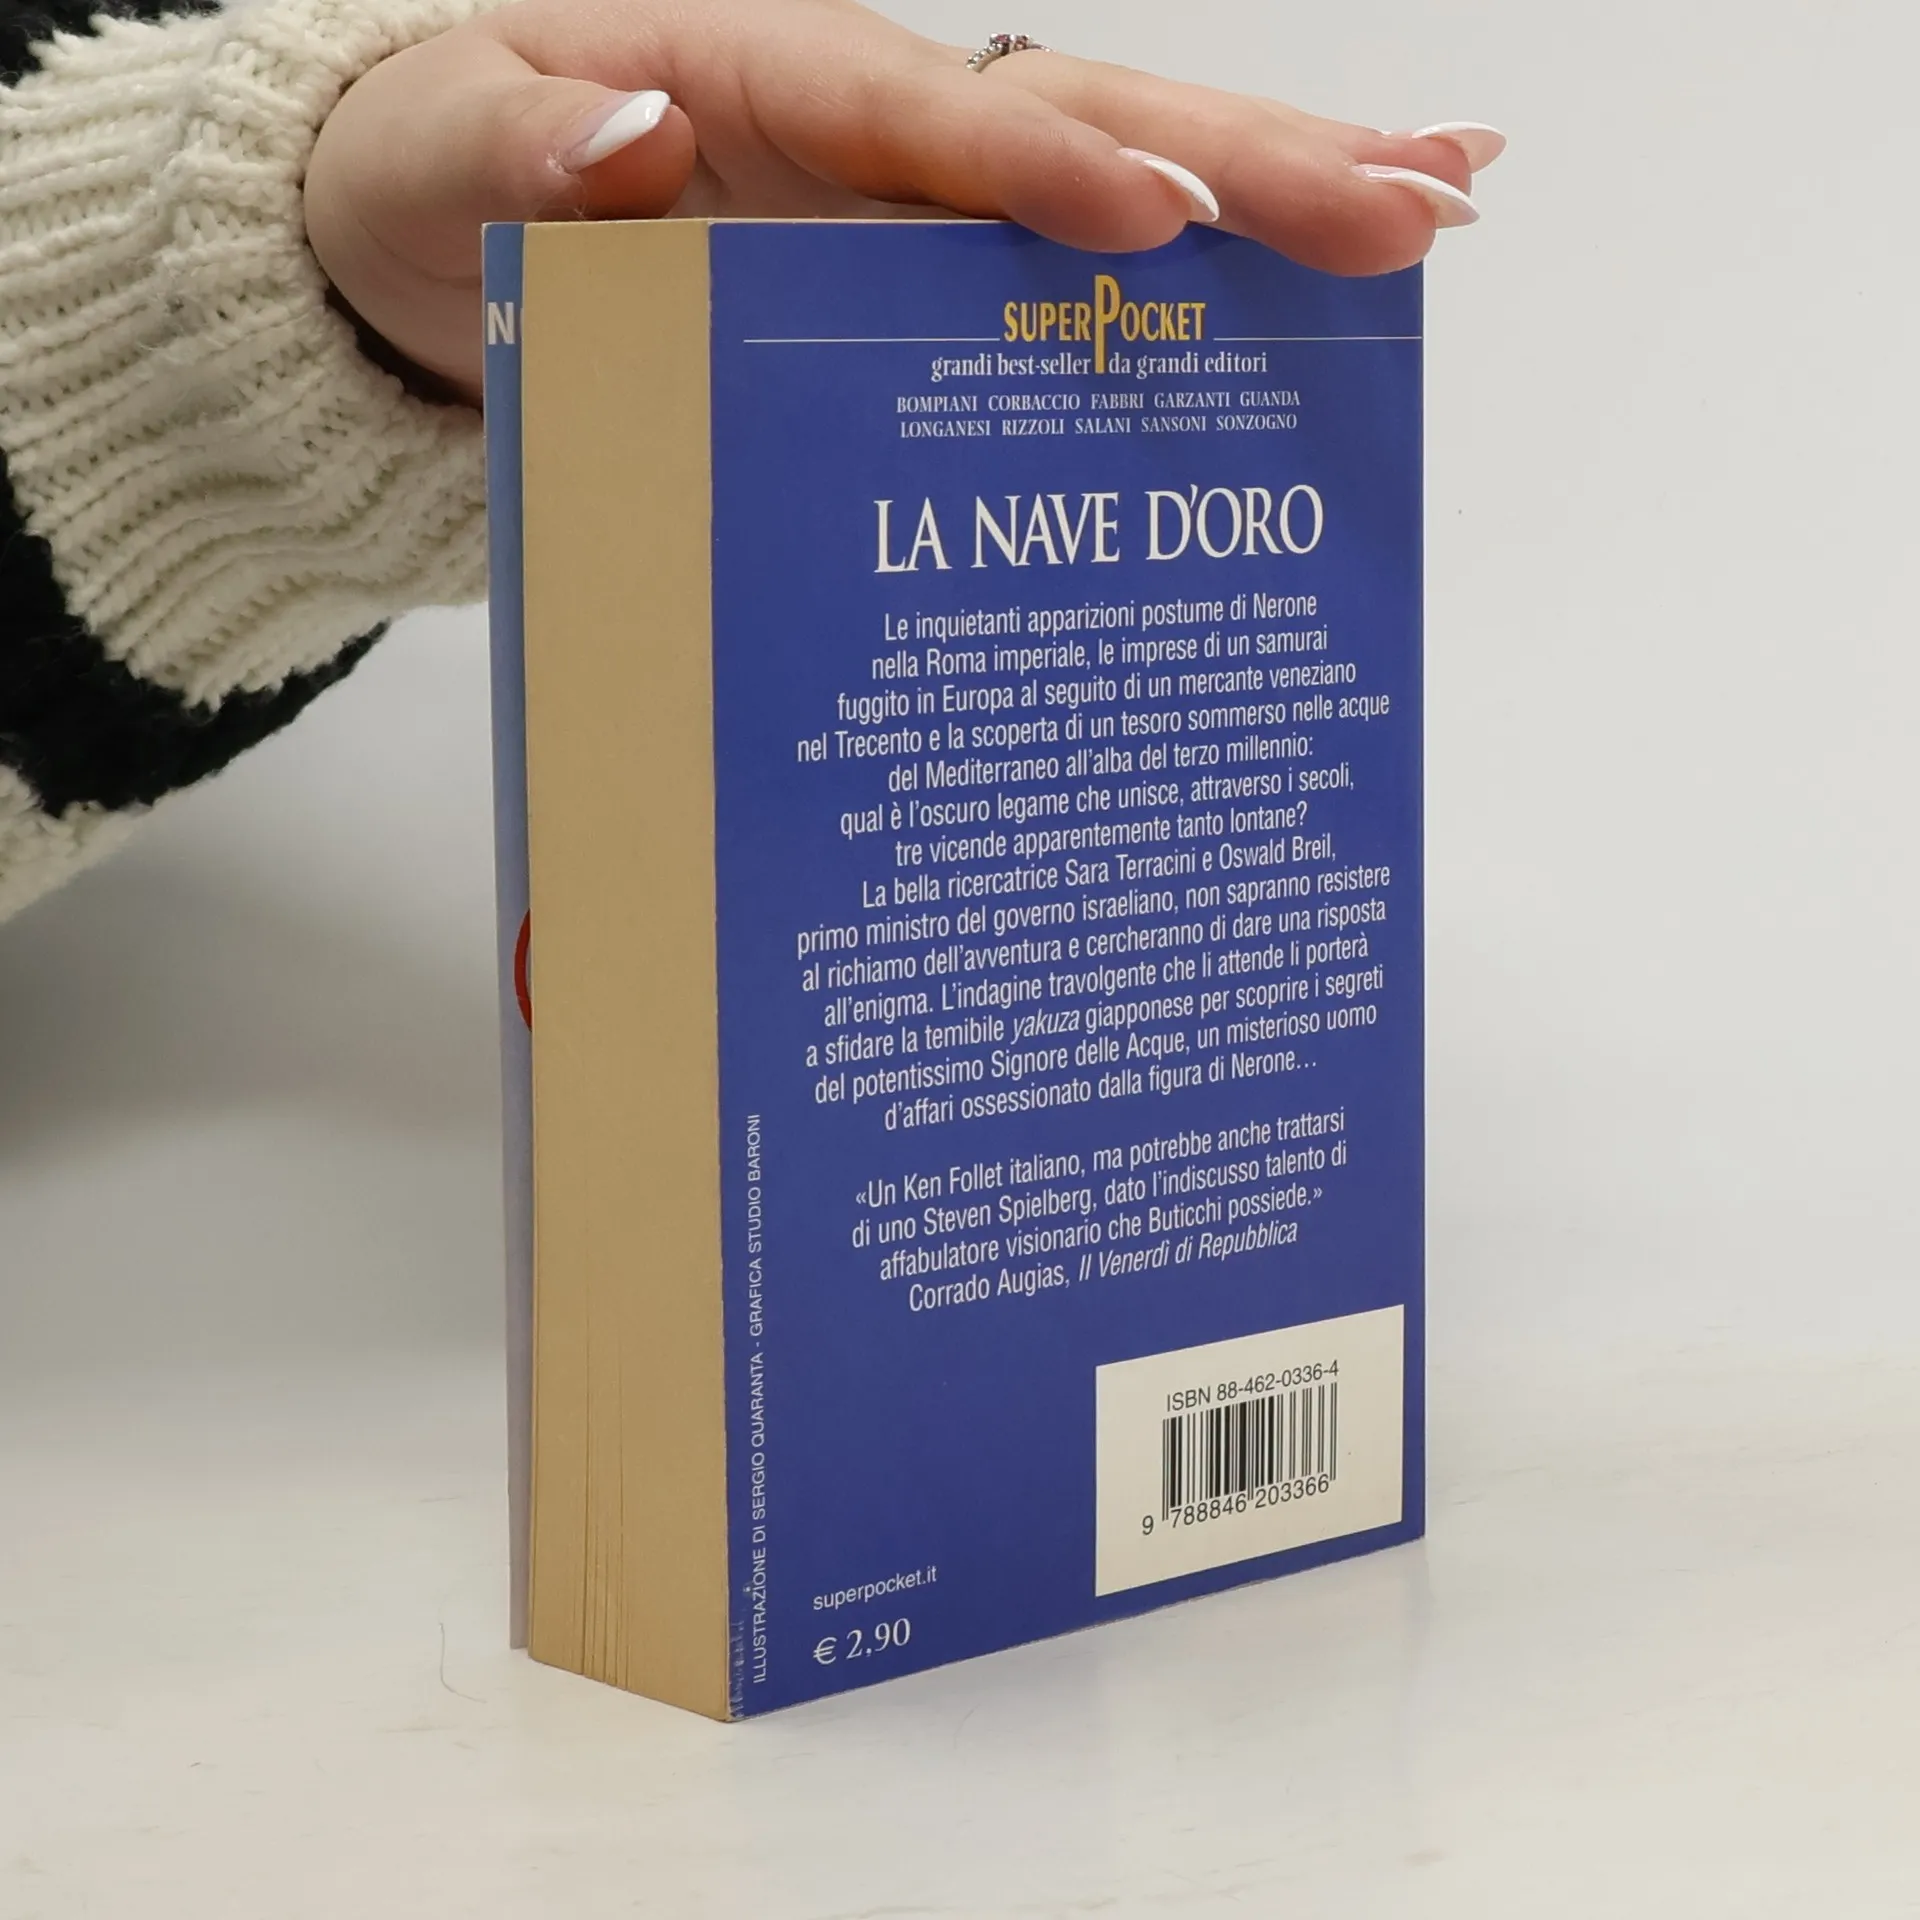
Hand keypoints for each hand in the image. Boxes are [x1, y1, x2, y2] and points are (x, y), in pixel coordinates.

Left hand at [305, 0, 1500, 403]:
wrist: (446, 237)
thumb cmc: (439, 176)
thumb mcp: (438, 152)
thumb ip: (520, 144)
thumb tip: (635, 137)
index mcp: (761, 74)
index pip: (921, 116)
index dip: (1040, 168)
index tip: (1153, 218)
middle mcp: (870, 127)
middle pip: (1080, 120)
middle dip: (1245, 168)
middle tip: (1410, 207)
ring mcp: (912, 201)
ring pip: (1118, 176)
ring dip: (1276, 204)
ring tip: (1431, 216)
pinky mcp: (925, 273)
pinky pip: (1076, 270)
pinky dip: (1201, 276)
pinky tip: (1313, 293)